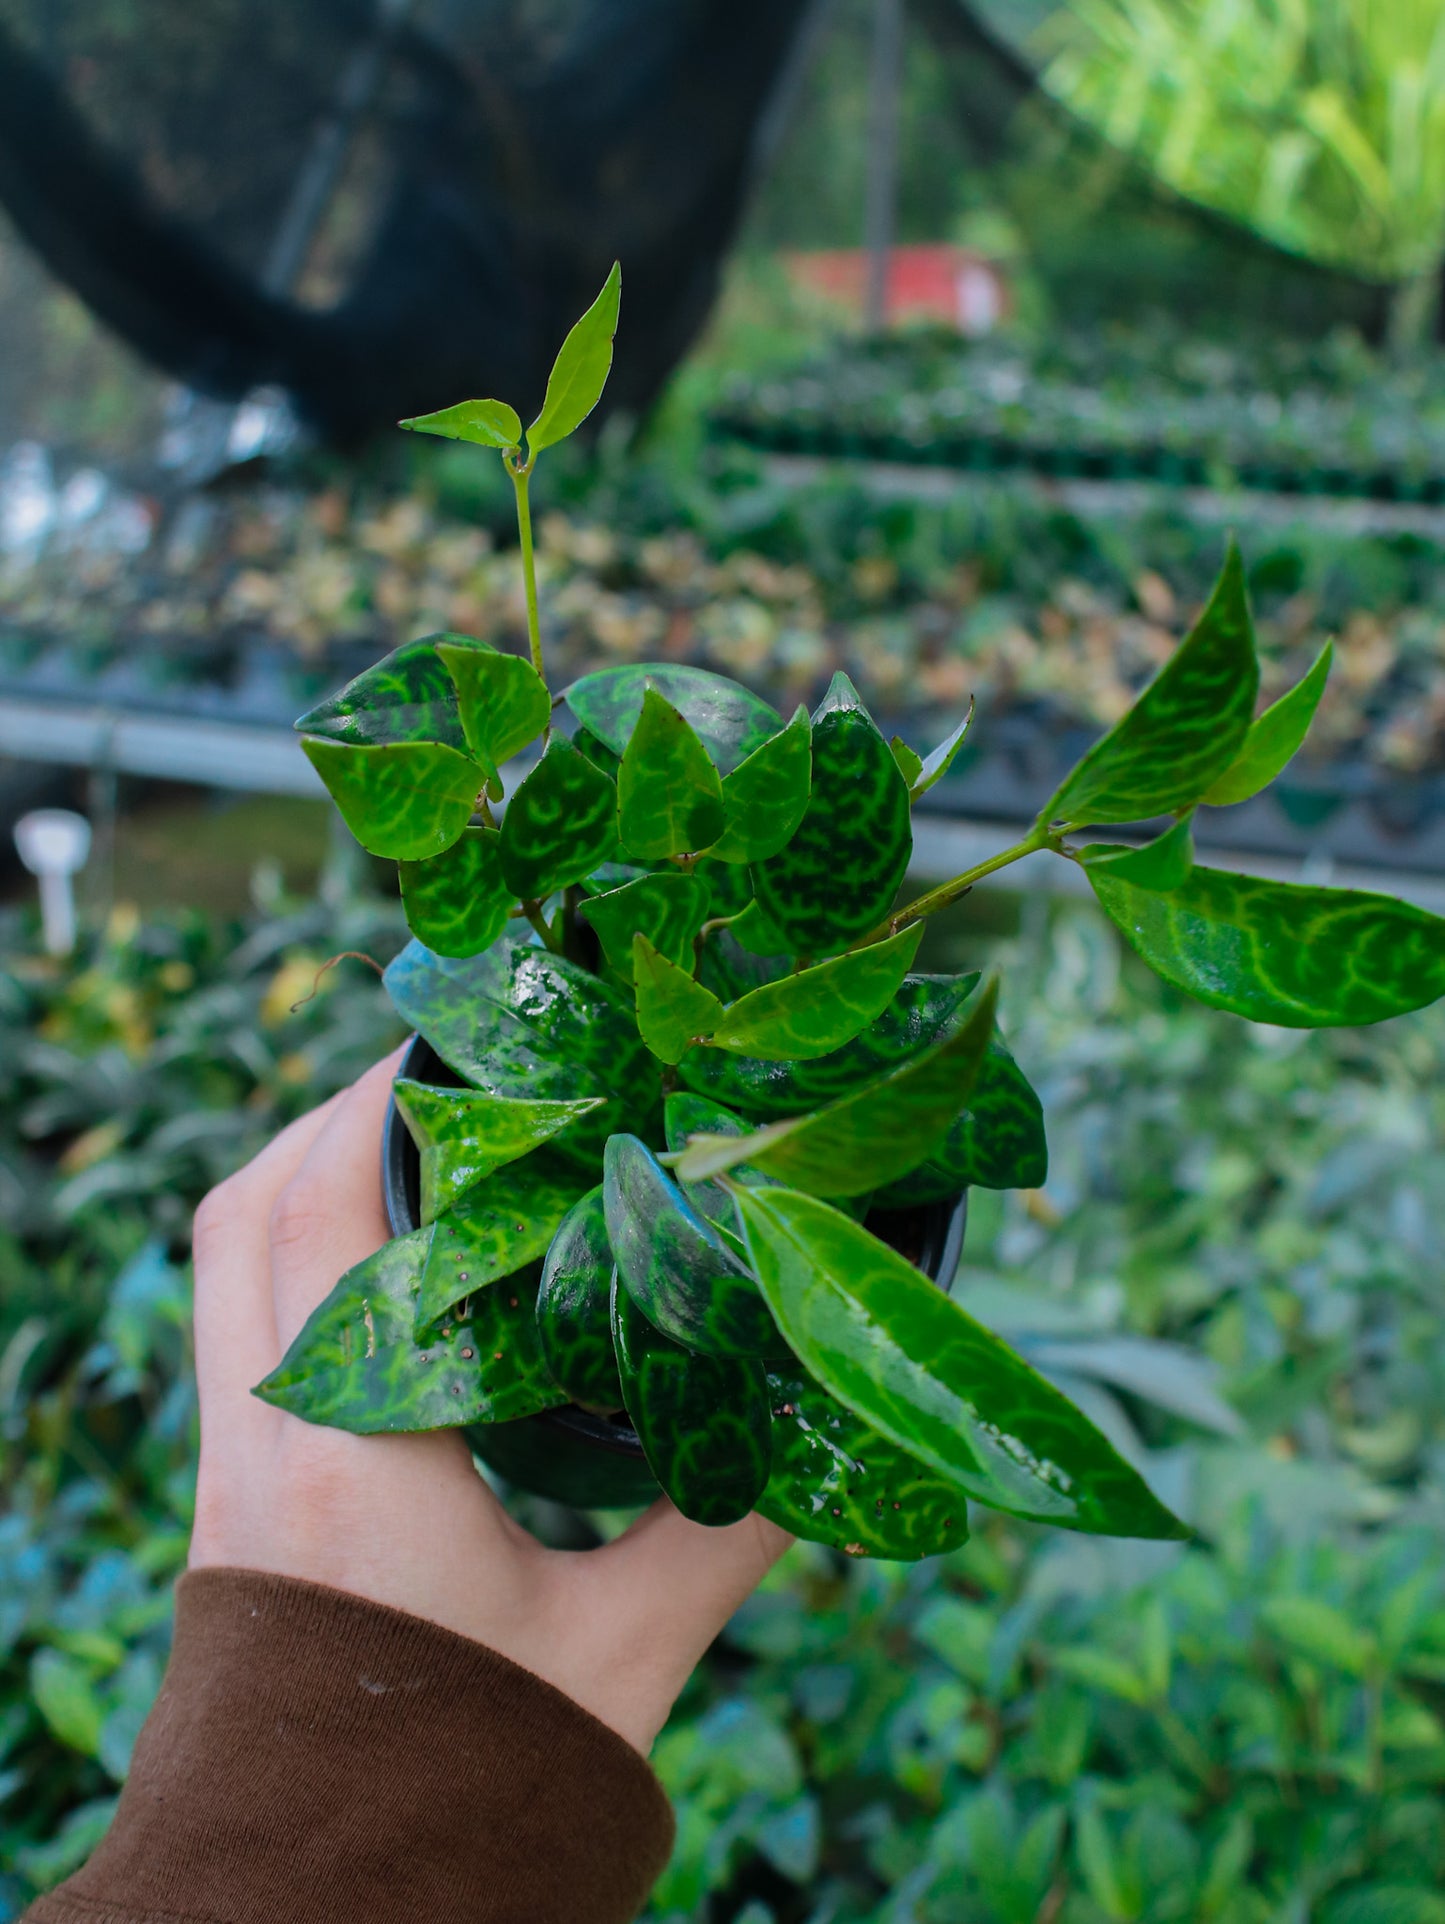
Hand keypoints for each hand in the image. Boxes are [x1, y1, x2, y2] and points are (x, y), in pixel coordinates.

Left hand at [188, 1051, 791, 1752]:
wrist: (323, 1897)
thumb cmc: (475, 1777)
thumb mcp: (622, 1651)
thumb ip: (724, 1535)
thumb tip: (826, 1437)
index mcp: (352, 1451)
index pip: (329, 1214)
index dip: (380, 1107)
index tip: (463, 1047)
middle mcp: (265, 1434)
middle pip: (249, 1207)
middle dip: (334, 1113)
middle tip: (444, 1073)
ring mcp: (230, 1461)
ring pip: (226, 1257)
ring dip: (300, 1173)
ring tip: (410, 1136)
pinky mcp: (228, 1491)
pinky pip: (233, 1316)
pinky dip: (289, 1246)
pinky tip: (381, 1255)